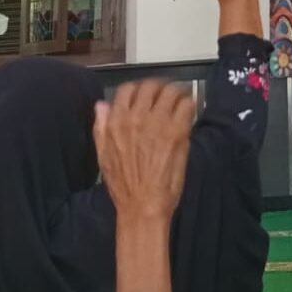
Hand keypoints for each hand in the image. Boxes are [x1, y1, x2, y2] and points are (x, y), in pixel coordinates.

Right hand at [94, 80, 195, 224]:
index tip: (148, 95)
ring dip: (177, 93)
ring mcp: (158, 123)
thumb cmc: (124, 185)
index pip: (128, 89)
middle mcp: (137, 117)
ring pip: (171, 91)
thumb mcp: (103, 155)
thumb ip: (102, 127)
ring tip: (181, 100)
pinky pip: (187, 105)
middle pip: (151, 86)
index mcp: (116, 122)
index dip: (140, 89)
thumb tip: (101, 104)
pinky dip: (189, 105)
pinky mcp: (177, 132)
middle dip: (160, 88)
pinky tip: (189, 112)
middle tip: (168, 95)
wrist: (142, 205)